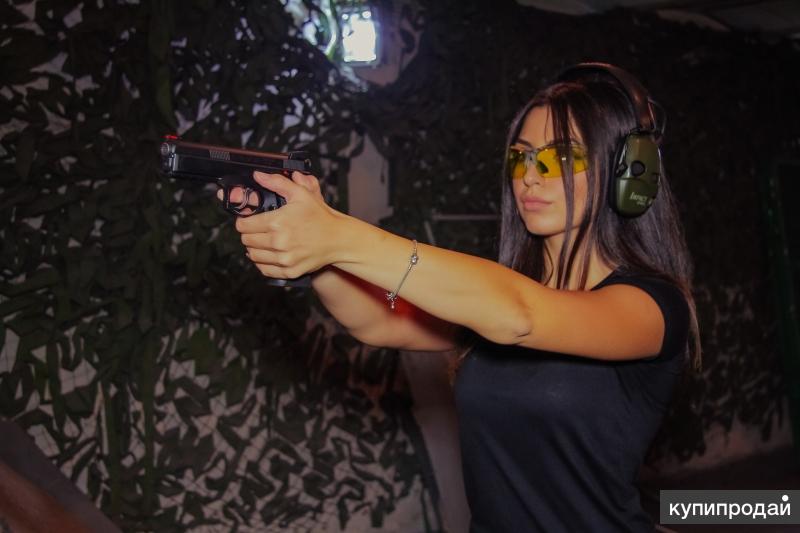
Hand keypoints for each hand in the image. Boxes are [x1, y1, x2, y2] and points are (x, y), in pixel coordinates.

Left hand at [229, 171, 346, 278]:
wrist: (338, 239)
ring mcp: (284, 259)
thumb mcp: (300, 194)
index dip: (244, 221)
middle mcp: (278, 242)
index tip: (250, 220)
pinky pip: (264, 269)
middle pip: (246, 241)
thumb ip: (277, 183)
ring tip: (264, 241)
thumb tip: (258, 176)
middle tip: (258, 230)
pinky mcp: (289, 271)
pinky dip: (264, 262)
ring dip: (255, 248)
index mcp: (277, 222)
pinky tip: (270, 254)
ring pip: (253, 256)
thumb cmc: (320, 217)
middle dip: (249, 234)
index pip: (243, 226)